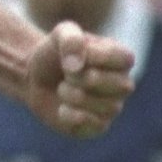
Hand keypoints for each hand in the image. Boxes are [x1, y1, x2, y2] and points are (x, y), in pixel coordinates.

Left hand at [23, 20, 135, 138]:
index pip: (126, 59)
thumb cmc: (54, 54)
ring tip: (62, 88)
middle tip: (66, 74)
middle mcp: (122, 84)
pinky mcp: (98, 126)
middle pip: (122, 86)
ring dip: (75, 96)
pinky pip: (95, 125)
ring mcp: (112, 106)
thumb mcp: (60, 34)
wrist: (35, 79)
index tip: (75, 53)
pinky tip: (62, 107)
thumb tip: (77, 66)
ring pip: (109, 107)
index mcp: (120, 59)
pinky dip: (72, 115)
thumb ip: (71, 39)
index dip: (99, 57)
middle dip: (86, 78)